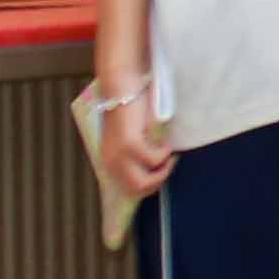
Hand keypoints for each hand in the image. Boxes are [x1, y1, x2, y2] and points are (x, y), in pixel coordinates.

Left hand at [84, 77, 171, 205]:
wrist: (123, 88)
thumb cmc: (129, 110)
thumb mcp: (129, 138)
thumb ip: (134, 156)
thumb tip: (154, 170)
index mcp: (109, 162)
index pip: (128, 189)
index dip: (149, 187)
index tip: (162, 175)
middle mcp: (111, 162)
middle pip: (137, 190)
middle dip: (158, 181)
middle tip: (169, 166)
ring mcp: (119, 155)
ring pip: (146, 181)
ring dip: (163, 170)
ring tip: (170, 155)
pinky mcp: (131, 144)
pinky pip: (155, 159)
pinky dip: (165, 153)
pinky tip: (166, 142)